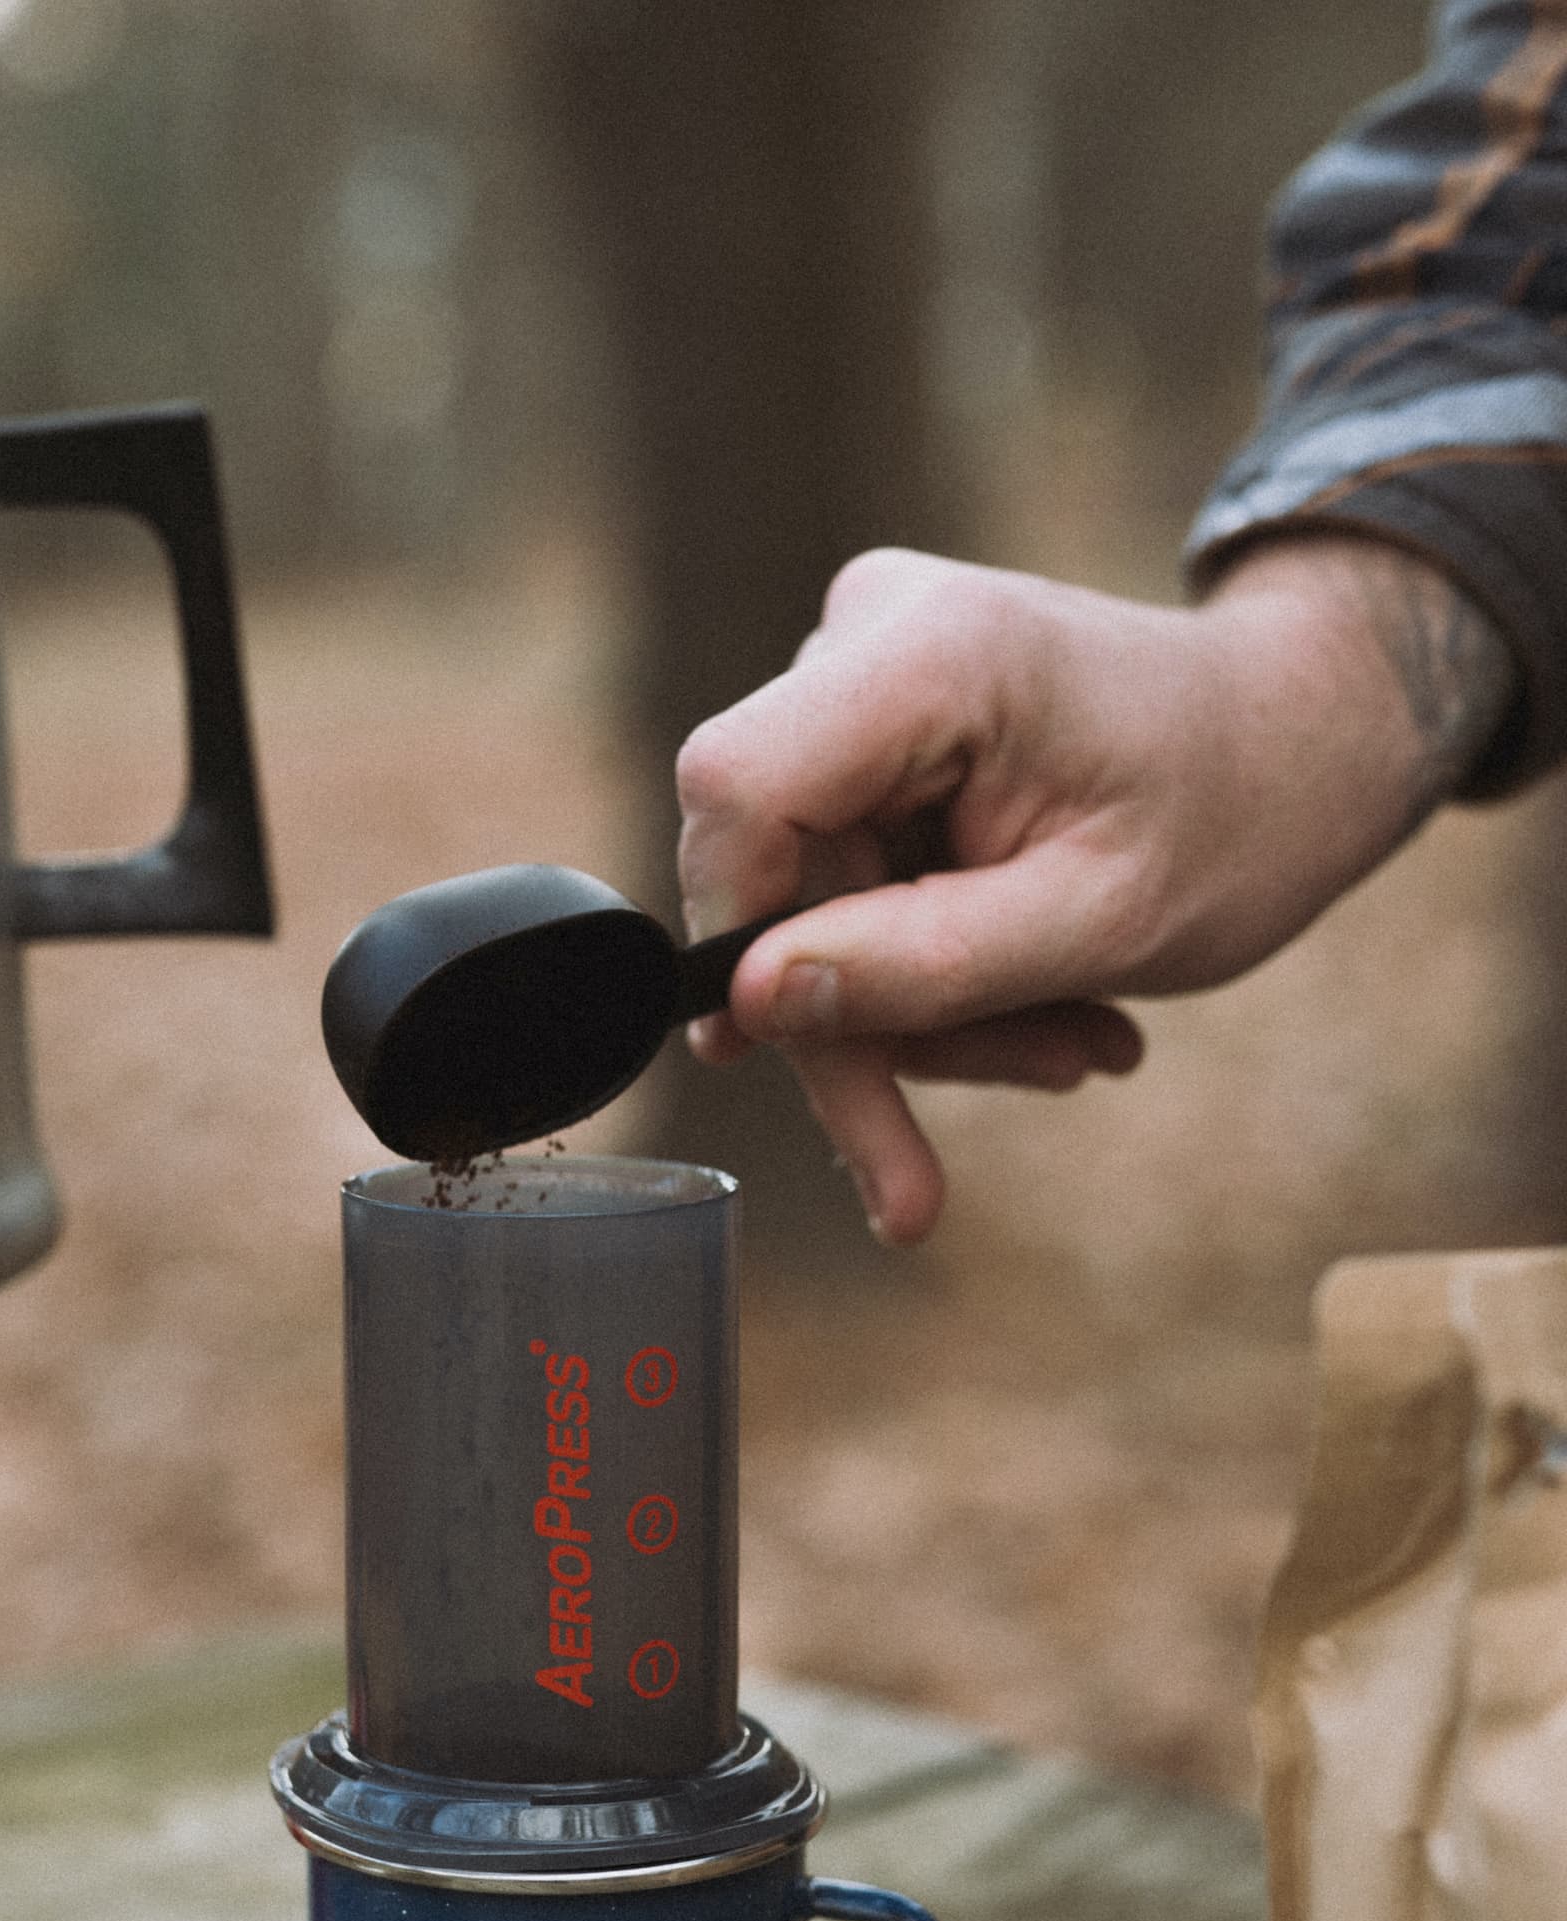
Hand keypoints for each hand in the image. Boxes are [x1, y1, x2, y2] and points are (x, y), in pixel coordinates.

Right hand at [675, 535, 1514, 1240]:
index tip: (802, 1055)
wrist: (1308, 736)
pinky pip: (849, 880)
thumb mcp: (1099, 924)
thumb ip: (921, 967)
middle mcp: (869, 633)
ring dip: (922, 1014)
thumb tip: (747, 1006)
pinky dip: (932, 968)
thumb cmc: (1238, 813)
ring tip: (1067, 1047)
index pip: (738, 789)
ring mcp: (865, 673)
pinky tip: (1042, 1006)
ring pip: (809, 896)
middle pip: (772, 866)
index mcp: (931, 652)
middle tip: (929, 1163)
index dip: (740, 937)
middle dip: (866, 1024)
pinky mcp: (872, 726)